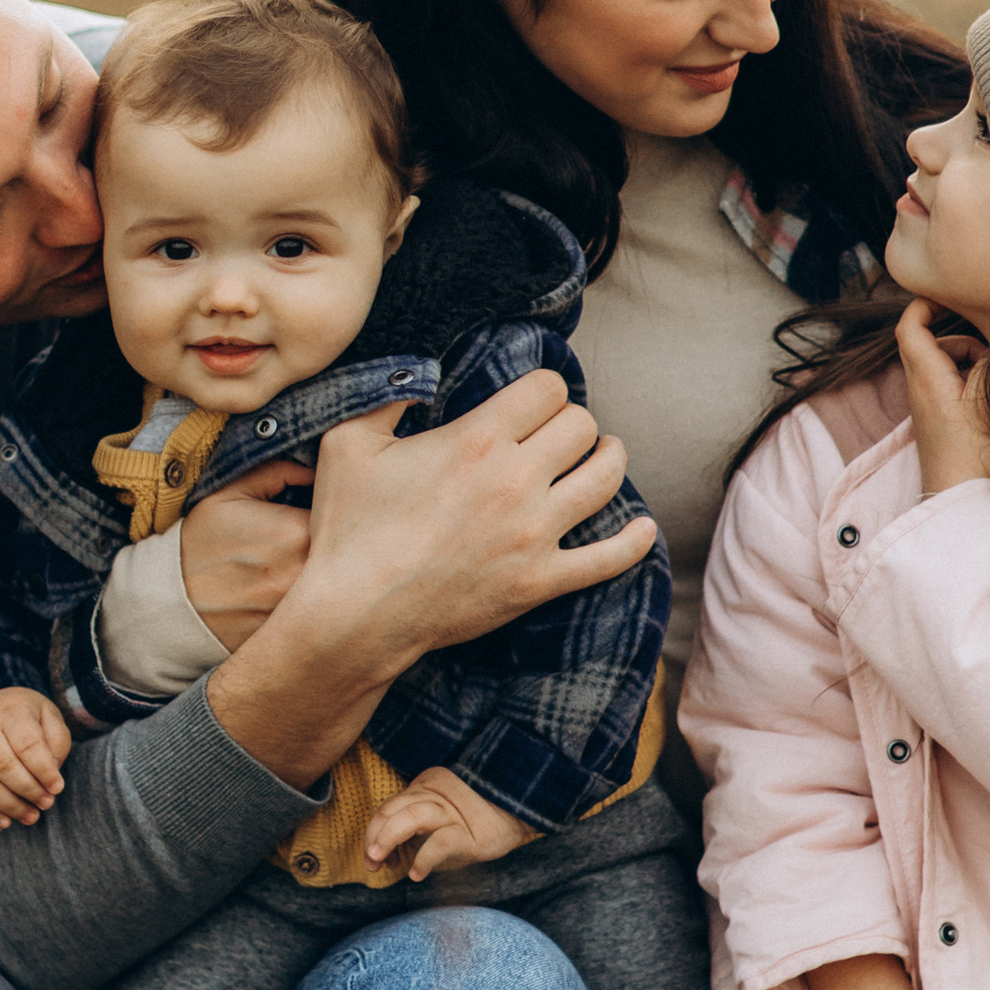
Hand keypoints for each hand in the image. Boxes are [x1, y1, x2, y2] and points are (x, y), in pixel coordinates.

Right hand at [0, 685, 74, 829]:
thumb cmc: (27, 716)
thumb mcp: (50, 716)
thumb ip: (56, 741)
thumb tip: (51, 771)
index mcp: (11, 712)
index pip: (27, 744)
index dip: (43, 770)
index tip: (57, 787)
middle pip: (3, 766)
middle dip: (28, 790)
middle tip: (47, 803)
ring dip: (10, 806)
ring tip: (32, 816)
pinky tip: (5, 822)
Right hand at [205, 371, 653, 792]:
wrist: (356, 615)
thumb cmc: (348, 528)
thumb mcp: (347, 444)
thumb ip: (384, 398)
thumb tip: (411, 374)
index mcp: (476, 439)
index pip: (548, 389)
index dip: (545, 389)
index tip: (535, 401)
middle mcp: (514, 480)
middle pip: (582, 427)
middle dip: (572, 423)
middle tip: (561, 433)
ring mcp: (533, 534)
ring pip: (606, 479)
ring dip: (609, 461)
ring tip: (604, 456)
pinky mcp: (540, 581)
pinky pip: (608, 558)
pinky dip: (633, 541)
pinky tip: (642, 528)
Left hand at [362, 766, 533, 882]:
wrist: (521, 812)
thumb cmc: (474, 819)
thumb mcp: (441, 815)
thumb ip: (416, 824)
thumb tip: (387, 853)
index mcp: (427, 784)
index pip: (390, 806)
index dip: (375, 831)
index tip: (376, 857)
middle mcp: (437, 792)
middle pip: (394, 809)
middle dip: (374, 836)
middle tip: (370, 862)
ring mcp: (454, 811)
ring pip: (411, 817)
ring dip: (387, 840)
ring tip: (379, 863)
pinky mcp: (470, 833)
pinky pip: (440, 843)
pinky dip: (423, 859)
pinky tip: (416, 874)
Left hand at [897, 302, 989, 496]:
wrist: (956, 491)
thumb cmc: (970, 448)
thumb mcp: (986, 399)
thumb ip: (987, 363)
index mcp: (926, 375)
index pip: (910, 326)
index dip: (924, 304)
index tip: (947, 296)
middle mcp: (917, 384)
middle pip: (928, 342)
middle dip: (959, 337)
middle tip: (988, 350)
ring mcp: (923, 400)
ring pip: (939, 362)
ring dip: (965, 359)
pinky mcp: (932, 414)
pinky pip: (943, 381)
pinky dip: (963, 377)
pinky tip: (985, 394)